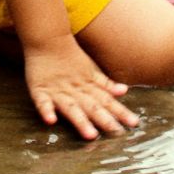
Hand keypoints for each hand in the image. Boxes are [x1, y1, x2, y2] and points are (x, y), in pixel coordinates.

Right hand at [23, 36, 139, 139]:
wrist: (47, 38)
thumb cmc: (70, 57)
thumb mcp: (90, 70)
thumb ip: (105, 83)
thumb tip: (124, 91)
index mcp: (88, 86)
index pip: (107, 101)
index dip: (120, 111)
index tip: (134, 123)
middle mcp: (75, 90)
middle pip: (92, 106)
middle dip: (104, 119)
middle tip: (117, 132)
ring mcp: (57, 91)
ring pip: (71, 108)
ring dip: (80, 121)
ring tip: (90, 135)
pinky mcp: (39, 90)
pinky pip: (42, 102)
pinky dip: (46, 110)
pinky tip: (50, 121)